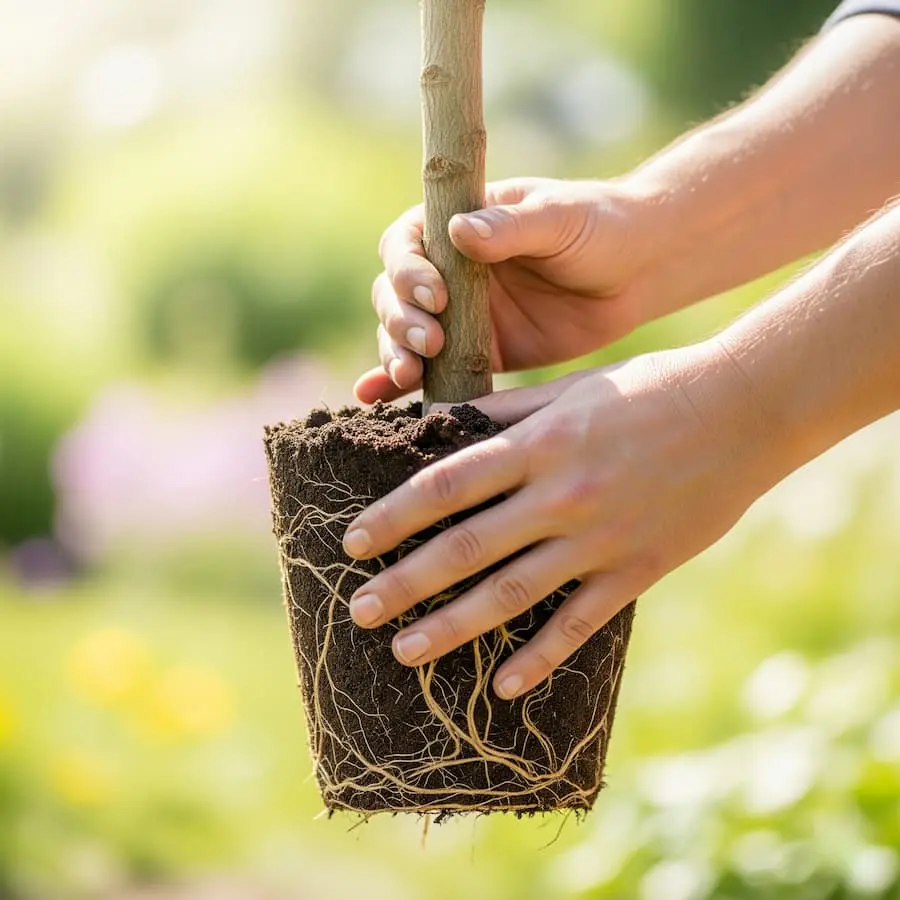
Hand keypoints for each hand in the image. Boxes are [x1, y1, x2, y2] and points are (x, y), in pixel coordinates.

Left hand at [343, 343, 777, 697]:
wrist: (742, 411)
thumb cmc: (650, 389)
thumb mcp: (570, 387)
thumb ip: (503, 411)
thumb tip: (438, 423)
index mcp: (538, 445)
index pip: (444, 486)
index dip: (393, 517)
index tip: (353, 542)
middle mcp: (560, 496)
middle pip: (464, 547)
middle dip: (404, 582)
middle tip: (358, 609)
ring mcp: (599, 539)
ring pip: (511, 594)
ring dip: (451, 626)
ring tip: (404, 650)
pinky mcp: (637, 571)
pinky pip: (580, 623)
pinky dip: (542, 658)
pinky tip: (505, 685)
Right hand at [354, 177, 657, 402]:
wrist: (637, 272)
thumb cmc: (598, 227)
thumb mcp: (558, 218)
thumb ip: (511, 228)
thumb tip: (458, 231)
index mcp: (457, 225)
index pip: (407, 244)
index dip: (408, 271)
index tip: (437, 295)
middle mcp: (448, 270)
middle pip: (394, 294)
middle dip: (401, 320)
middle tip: (430, 342)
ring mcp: (459, 315)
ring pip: (404, 335)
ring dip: (396, 353)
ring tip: (410, 374)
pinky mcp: (477, 354)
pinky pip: (435, 371)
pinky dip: (401, 386)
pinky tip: (376, 398)